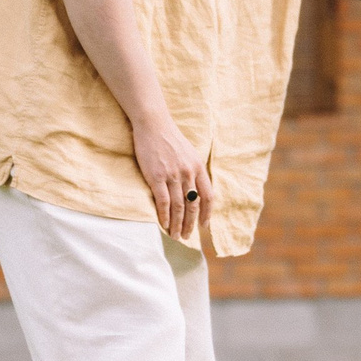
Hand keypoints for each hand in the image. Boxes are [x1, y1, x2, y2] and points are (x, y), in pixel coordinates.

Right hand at [133, 115, 210, 239]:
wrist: (153, 124)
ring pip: (179, 207)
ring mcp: (173, 175)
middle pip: (193, 205)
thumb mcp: (189, 153)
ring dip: (177, 224)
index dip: (207, 214)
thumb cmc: (169, 139)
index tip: (203, 226)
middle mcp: (188, 173)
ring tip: (175, 235)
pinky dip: (164, 216)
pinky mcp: (156, 177)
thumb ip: (193, 170)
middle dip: (190, 224)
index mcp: (198, 167)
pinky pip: (163, 202)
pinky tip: (163, 224)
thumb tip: (195, 189)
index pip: (208, 196)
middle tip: (186, 236)